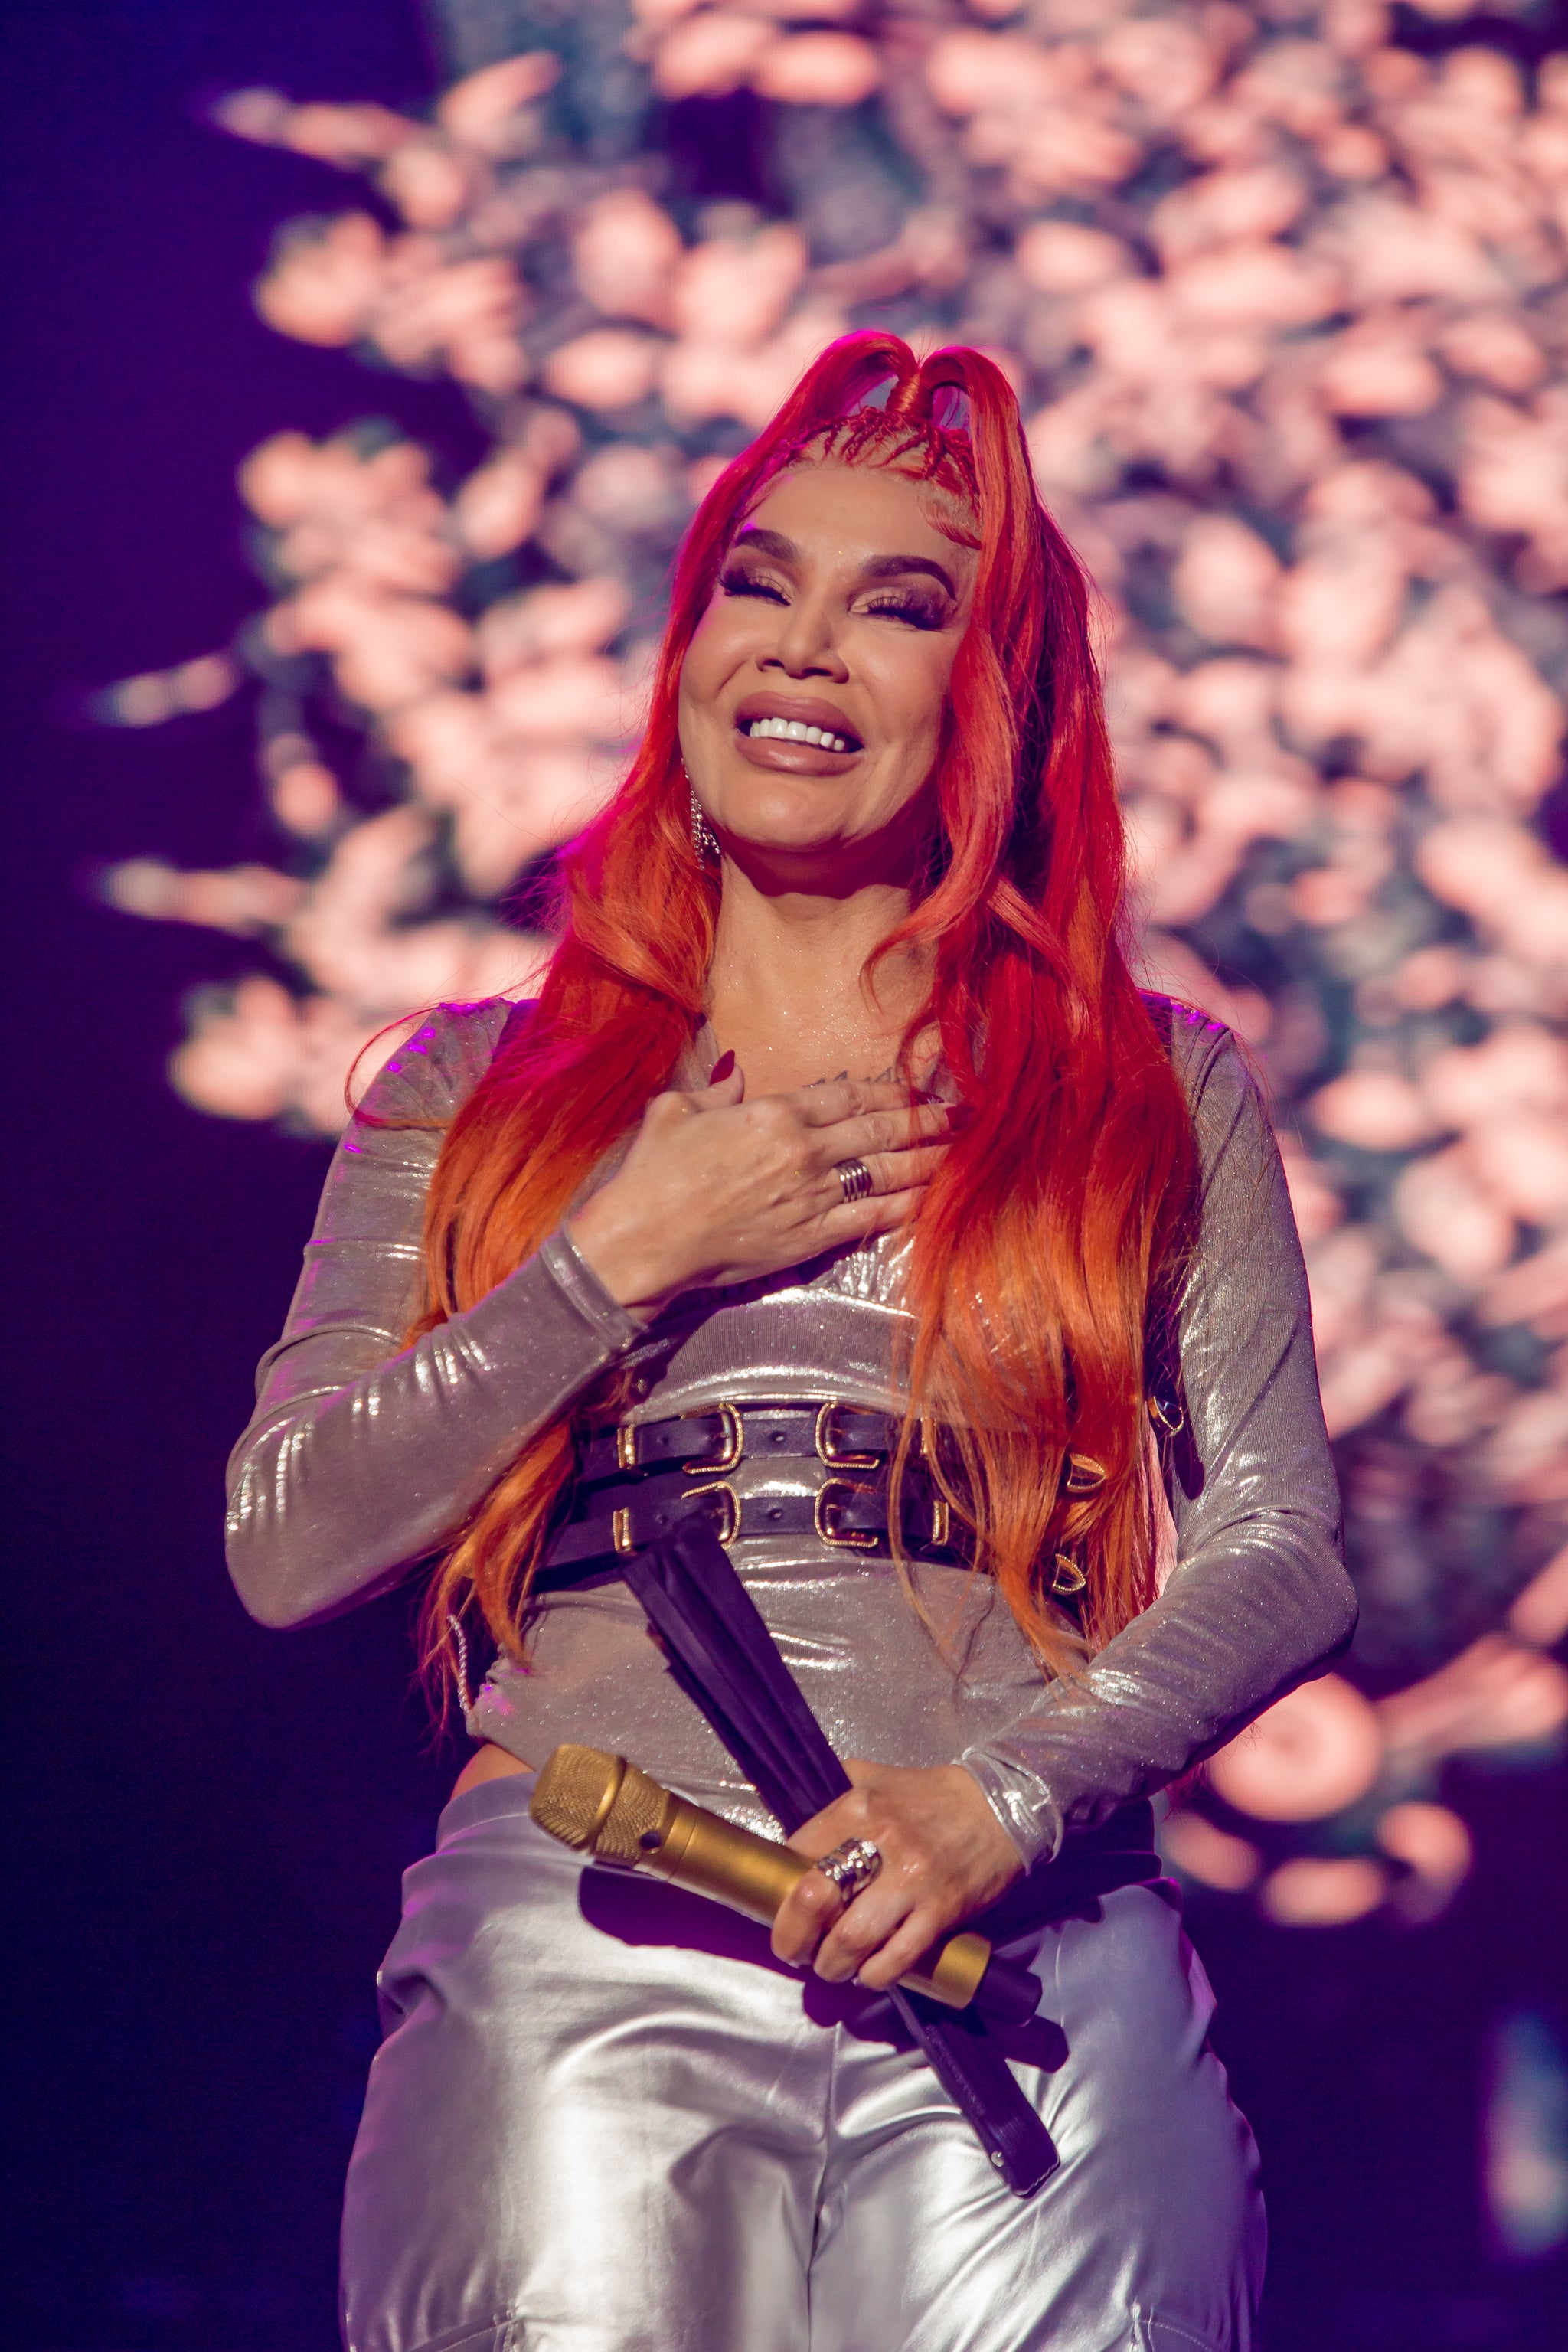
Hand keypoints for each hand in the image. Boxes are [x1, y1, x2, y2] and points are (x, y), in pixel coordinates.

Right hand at [566, 1060, 954, 1313]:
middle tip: (955, 1117)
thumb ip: (715, 1091)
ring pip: (885, 1172)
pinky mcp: (810, 1238)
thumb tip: (735, 1074)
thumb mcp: (674, 1112)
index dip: (886, 1090)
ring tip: (955, 1153)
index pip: (847, 1095)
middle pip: (879, 1129)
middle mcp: (803, 1150)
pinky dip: (904, 1206)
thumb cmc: (651, 1175)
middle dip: (922, 1121)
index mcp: (774, 1113)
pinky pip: (871, 1217)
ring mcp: (811, 1196)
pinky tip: (927, 1199)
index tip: (912, 1089)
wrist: (644, 1239)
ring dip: (925, 1161)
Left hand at [770, 1760, 1023, 1991]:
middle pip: (815, 1900)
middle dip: (794, 1936)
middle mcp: (880, 1842)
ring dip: (831, 1964)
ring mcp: (911, 1880)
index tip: (785, 1905)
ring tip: (831, 1966)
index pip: (797, 1853)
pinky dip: (874, 1975)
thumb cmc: (930, 1796)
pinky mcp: (940, 1911)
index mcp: (857, 1807)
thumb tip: (796, 1828)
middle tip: (795, 1949)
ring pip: (851, 1939)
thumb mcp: (874, 1776)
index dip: (783, 1887)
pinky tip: (868, 1973)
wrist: (998, 1806)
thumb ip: (833, 1792)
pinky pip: (896, 1959)